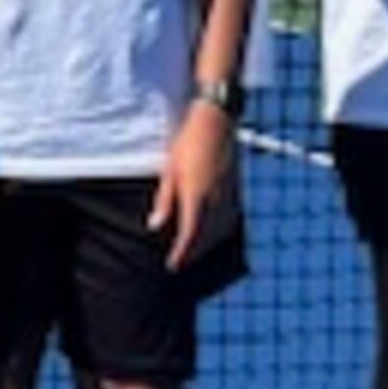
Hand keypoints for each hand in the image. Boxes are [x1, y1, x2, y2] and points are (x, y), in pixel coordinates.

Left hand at [150, 102, 239, 272]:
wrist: (216, 123)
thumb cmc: (187, 144)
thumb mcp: (169, 171)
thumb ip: (164, 201)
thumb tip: (155, 226)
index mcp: (196, 197)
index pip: (189, 235)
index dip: (180, 253)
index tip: (172, 265)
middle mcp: (214, 200)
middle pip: (204, 236)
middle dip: (191, 252)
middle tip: (178, 262)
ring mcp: (225, 194)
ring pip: (216, 228)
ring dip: (204, 242)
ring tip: (191, 250)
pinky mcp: (232, 188)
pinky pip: (224, 216)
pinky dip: (214, 228)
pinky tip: (207, 229)